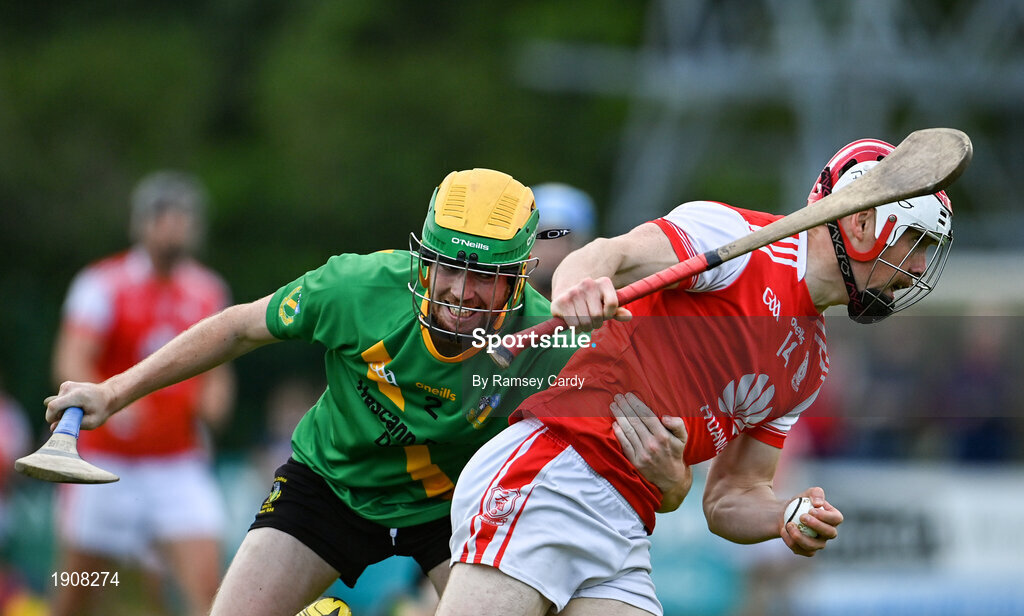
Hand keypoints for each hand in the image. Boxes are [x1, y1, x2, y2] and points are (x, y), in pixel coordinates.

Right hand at [44, 381, 116, 430]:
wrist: (109, 395)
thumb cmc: (101, 409)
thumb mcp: (92, 422)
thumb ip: (72, 425)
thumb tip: (52, 427)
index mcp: (77, 395)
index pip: (54, 406)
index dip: (51, 417)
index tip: (58, 423)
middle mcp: (69, 387)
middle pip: (53, 406)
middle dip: (59, 416)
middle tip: (74, 418)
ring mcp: (66, 385)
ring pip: (55, 404)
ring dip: (63, 411)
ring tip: (77, 411)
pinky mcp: (65, 385)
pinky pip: (58, 400)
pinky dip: (64, 406)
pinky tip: (76, 406)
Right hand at [550, 277, 630, 331]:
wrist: (566, 294)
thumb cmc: (591, 302)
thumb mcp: (606, 304)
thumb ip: (617, 311)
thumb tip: (629, 316)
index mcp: (603, 282)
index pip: (612, 303)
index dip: (609, 314)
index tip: (604, 314)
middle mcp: (588, 283)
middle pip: (598, 315)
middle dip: (596, 324)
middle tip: (592, 321)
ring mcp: (573, 292)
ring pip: (586, 322)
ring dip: (585, 328)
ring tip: (583, 322)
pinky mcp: (561, 301)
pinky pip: (574, 324)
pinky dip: (575, 329)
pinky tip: (574, 323)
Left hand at [611, 392, 690, 511]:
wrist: (671, 478)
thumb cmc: (675, 453)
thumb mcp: (683, 438)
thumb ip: (677, 424)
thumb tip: (665, 417)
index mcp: (663, 436)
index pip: (646, 416)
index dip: (636, 404)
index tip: (629, 395)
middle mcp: (652, 444)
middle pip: (635, 421)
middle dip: (625, 407)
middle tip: (618, 397)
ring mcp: (643, 454)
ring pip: (628, 431)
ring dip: (619, 417)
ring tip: (614, 406)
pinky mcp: (635, 462)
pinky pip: (625, 444)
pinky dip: (619, 433)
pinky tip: (615, 423)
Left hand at [780, 487, 843, 556]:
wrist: (785, 515)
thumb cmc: (799, 503)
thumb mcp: (806, 494)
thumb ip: (815, 493)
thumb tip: (818, 503)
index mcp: (833, 518)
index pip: (836, 519)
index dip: (826, 516)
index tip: (812, 510)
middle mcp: (829, 533)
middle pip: (830, 533)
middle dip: (817, 525)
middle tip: (802, 517)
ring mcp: (819, 544)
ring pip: (814, 546)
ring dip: (800, 536)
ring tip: (789, 524)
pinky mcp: (807, 551)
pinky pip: (800, 550)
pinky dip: (790, 541)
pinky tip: (783, 530)